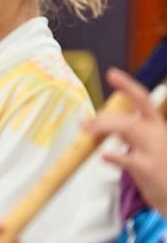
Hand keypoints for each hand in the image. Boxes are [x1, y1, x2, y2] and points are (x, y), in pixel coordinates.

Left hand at [83, 67, 166, 216]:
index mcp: (158, 126)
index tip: (111, 73)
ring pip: (127, 128)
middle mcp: (158, 135)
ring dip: (103, 127)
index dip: (127, 85)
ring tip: (87, 131)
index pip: (143, 100)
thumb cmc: (161, 169)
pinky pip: (127, 159)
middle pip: (128, 117)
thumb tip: (101, 124)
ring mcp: (155, 151)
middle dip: (103, 118)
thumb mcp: (149, 145)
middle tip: (84, 122)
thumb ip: (130, 133)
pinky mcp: (149, 169)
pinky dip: (113, 156)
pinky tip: (104, 156)